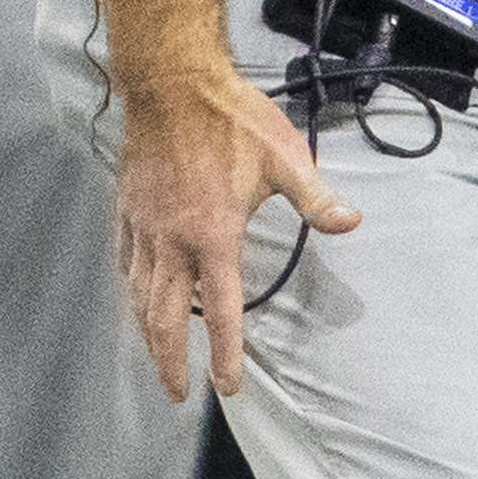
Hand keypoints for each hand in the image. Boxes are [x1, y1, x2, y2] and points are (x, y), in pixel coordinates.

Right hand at [113, 51, 347, 400]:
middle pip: (165, 317)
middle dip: (169, 360)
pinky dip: (131, 294)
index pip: (220, 310)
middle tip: (177, 393)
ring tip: (158, 359)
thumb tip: (352, 223)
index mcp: (214, 236)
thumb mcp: (287, 158)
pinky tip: (137, 303)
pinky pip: (126, 266)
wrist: (171, 85)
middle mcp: (173, 242)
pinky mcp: (127, 212)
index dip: (223, 354)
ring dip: (147, 334)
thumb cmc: (232, 121)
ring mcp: (144, 228)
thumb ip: (317, 199)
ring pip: (139, 296)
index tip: (226, 387)